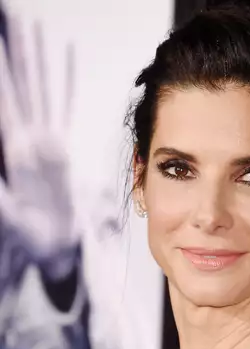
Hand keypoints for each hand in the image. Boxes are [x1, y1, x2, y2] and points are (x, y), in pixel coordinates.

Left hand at [0, 18, 78, 269]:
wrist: (52, 245)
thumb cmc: (31, 238)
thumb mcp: (9, 219)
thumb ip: (1, 200)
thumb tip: (2, 168)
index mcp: (12, 151)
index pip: (4, 104)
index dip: (2, 76)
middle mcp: (25, 139)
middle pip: (21, 89)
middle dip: (15, 55)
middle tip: (14, 22)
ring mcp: (41, 141)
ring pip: (40, 93)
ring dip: (36, 63)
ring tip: (33, 33)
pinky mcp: (56, 149)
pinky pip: (62, 111)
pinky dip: (63, 87)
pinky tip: (64, 67)